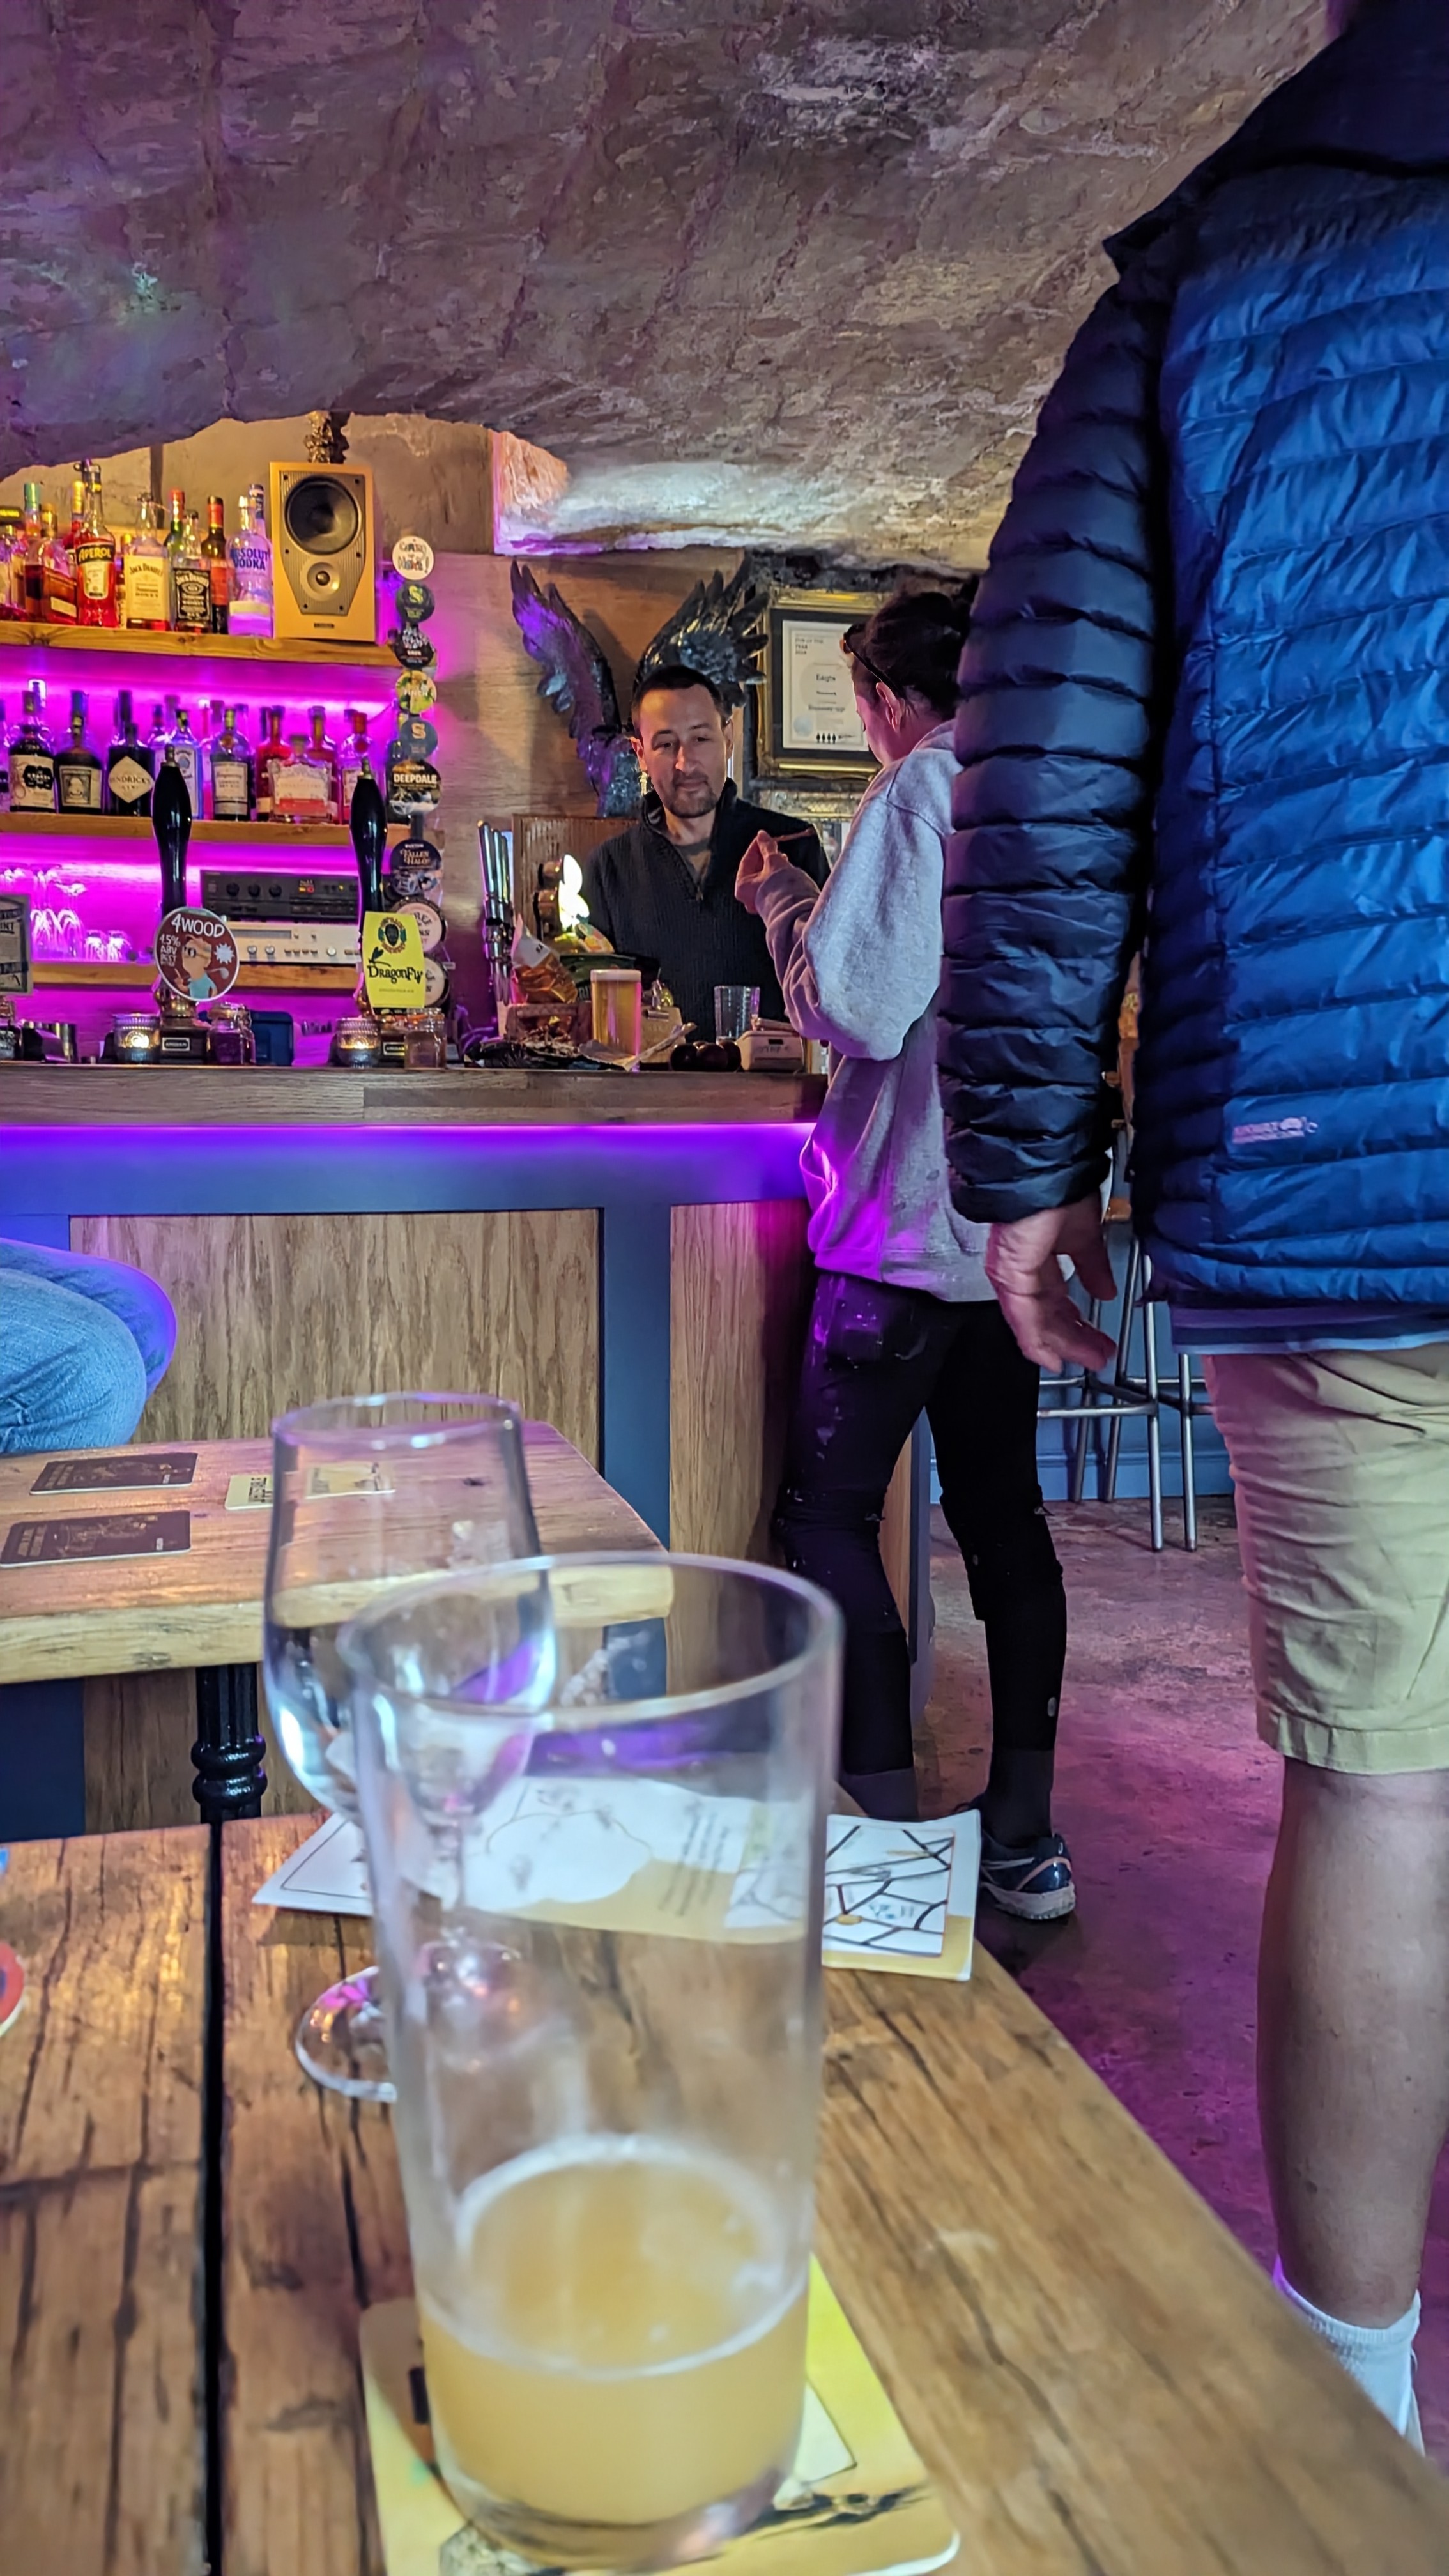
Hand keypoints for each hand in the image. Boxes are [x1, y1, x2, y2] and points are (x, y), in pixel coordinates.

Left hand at [734, 830, 785, 914]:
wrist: (799, 910)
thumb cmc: (783, 889)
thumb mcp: (774, 862)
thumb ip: (767, 847)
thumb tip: (762, 836)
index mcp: (742, 887)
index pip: (746, 860)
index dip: (756, 846)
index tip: (763, 838)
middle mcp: (748, 898)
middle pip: (754, 870)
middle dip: (765, 857)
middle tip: (774, 846)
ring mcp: (760, 903)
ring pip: (763, 878)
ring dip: (772, 866)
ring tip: (783, 857)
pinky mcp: (772, 906)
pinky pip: (770, 886)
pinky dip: (776, 876)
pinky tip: (784, 869)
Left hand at [986, 1198, 1117, 1372]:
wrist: (1048, 1167)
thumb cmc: (1061, 1187)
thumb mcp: (1086, 1235)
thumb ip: (1093, 1267)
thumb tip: (1106, 1289)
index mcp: (1036, 1256)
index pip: (1054, 1299)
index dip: (1074, 1323)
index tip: (1094, 1340)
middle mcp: (1020, 1267)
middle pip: (1045, 1315)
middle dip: (1074, 1337)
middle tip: (1098, 1354)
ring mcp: (1012, 1272)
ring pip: (1034, 1322)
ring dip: (1063, 1343)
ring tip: (1089, 1358)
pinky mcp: (1009, 1274)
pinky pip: (1022, 1317)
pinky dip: (1036, 1339)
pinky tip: (1052, 1356)